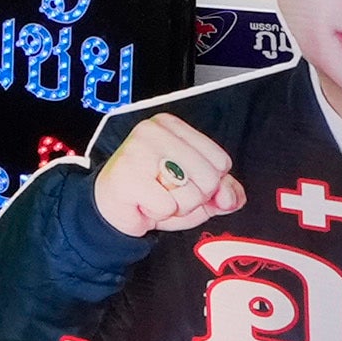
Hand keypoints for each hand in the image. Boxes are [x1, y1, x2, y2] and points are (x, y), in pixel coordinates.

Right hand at [87, 111, 243, 242]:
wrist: (110, 210)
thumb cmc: (153, 194)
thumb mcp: (196, 190)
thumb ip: (223, 191)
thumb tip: (231, 198)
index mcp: (173, 126)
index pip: (221, 161)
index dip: (209, 183)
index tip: (182, 182)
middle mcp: (154, 131)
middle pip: (210, 178)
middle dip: (193, 197)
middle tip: (167, 193)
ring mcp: (139, 151)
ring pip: (191, 194)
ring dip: (176, 207)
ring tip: (155, 198)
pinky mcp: (128, 176)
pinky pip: (167, 207)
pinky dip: (158, 214)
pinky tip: (143, 204)